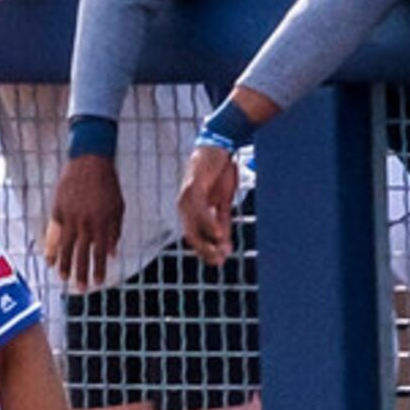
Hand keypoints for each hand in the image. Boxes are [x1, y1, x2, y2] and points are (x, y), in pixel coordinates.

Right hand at [44, 154, 123, 290]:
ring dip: (65, 265)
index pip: (100, 252)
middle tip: (81, 289)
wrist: (90, 161)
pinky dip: (51, 249)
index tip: (98, 283)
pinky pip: (54, 234)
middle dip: (82, 273)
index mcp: (102, 222)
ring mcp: (70, 217)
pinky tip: (49, 260)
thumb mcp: (118, 207)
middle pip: (82, 254)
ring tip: (63, 279)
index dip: (99, 269)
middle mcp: (85, 223)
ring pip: (66, 247)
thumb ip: (115, 231)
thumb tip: (112, 253)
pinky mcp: (58, 211)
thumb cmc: (107, 184)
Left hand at [178, 144, 241, 264]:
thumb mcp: (223, 201)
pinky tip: (220, 234)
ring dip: (208, 241)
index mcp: (190, 210)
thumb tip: (225, 244)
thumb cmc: (220, 173)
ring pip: (194, 226)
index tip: (219, 262)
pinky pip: (200, 211)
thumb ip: (222, 222)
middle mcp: (184, 206)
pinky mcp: (192, 189)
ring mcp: (186, 198)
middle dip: (206, 251)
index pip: (195, 236)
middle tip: (219, 262)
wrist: (220, 148)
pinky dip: (210, 224)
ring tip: (220, 253)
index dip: (206, 250)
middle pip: (192, 235)